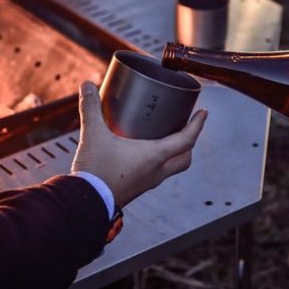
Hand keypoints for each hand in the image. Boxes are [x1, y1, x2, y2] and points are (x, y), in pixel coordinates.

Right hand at [71, 81, 206, 206]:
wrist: (85, 203)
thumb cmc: (96, 170)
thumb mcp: (93, 135)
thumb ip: (90, 108)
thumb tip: (87, 85)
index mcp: (155, 156)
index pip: (187, 140)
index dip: (198, 125)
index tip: (203, 113)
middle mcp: (157, 171)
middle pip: (185, 158)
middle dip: (189, 142)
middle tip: (185, 127)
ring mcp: (148, 182)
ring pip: (172, 167)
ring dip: (174, 153)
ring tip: (165, 137)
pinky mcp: (137, 188)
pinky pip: (157, 174)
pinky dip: (158, 162)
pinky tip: (141, 153)